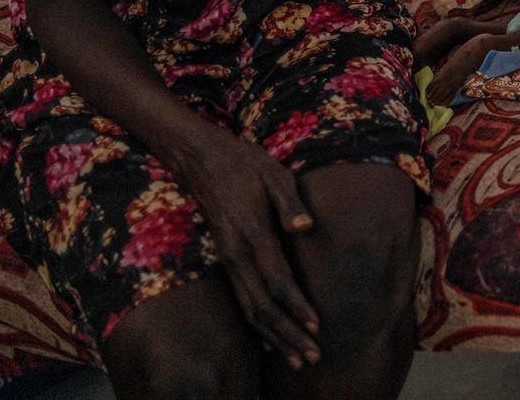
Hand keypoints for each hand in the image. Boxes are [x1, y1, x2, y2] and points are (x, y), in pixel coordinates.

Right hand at [176, 128, 319, 370]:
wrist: (202, 160)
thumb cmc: (246, 164)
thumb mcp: (274, 174)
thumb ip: (291, 203)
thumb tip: (307, 227)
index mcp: (252, 234)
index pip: (277, 280)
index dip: (297, 306)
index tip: (317, 326)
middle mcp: (237, 255)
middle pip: (263, 306)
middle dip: (288, 334)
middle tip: (312, 357)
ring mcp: (228, 260)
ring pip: (250, 310)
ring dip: (274, 337)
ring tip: (297, 359)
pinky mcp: (226, 260)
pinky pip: (242, 300)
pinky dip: (257, 325)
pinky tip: (271, 341)